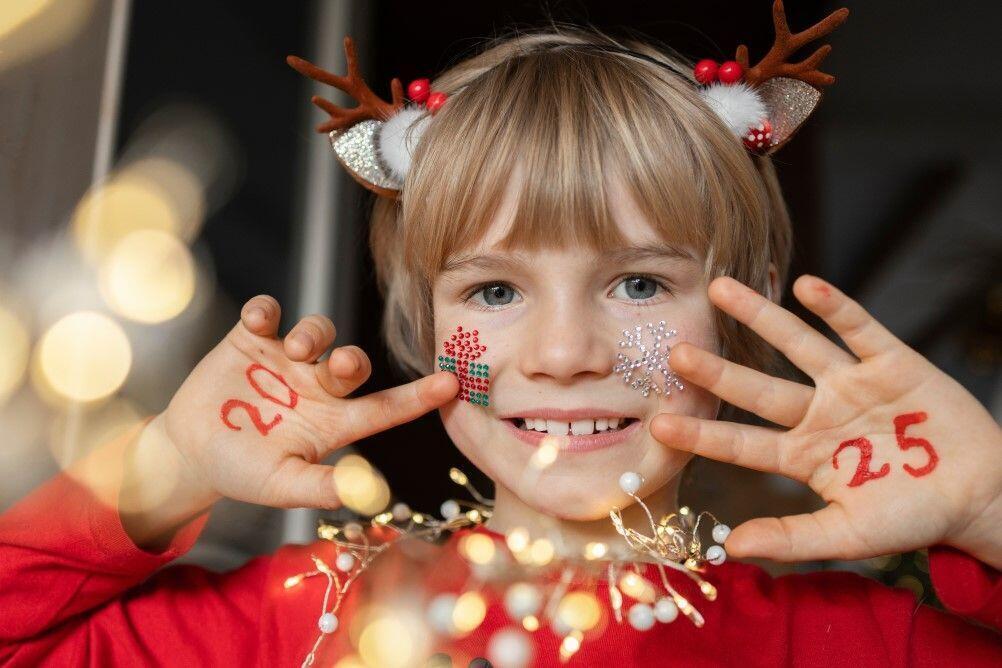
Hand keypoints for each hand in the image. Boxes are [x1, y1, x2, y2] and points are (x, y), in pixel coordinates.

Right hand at [158, 295, 457, 510]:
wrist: (190, 452)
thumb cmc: (242, 472)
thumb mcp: (281, 486)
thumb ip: (320, 488)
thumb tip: (369, 494)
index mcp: (334, 420)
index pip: (385, 407)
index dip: (418, 397)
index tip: (452, 385)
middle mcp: (318, 384)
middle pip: (353, 363)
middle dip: (352, 359)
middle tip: (336, 364)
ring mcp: (286, 358)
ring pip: (317, 329)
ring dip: (311, 333)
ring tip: (291, 349)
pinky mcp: (251, 339)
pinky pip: (267, 311)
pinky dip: (265, 310)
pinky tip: (257, 321)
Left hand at [650, 275, 1001, 566]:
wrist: (982, 495)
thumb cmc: (914, 517)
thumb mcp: (850, 534)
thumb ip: (792, 537)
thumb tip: (729, 547)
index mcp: (803, 456)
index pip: (741, 442)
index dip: (702, 433)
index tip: (658, 423)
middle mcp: (818, 414)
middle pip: (758, 388)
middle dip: (718, 371)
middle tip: (674, 352)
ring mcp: (852, 385)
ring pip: (797, 345)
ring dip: (761, 316)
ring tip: (719, 288)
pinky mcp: (892, 362)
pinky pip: (859, 330)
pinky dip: (836, 308)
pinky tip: (806, 285)